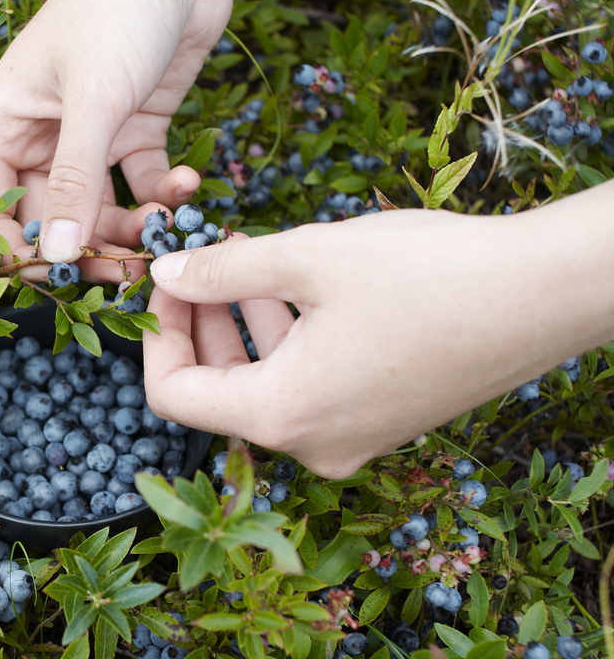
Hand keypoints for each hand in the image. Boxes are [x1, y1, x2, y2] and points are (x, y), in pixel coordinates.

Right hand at [0, 0, 230, 282]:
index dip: (12, 245)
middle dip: (88, 248)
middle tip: (123, 273)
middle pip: (53, 216)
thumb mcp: (93, 100)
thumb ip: (76, 180)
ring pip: (101, 208)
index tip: (48, 278)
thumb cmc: (115, 11)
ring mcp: (91, 136)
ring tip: (166, 230)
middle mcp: (43, 136)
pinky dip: (165, 194)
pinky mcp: (135, 131)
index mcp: (7, 122)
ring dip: (133, 228)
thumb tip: (58, 254)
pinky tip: (187, 186)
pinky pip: (143, 182)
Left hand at [142, 190, 613, 478]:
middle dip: (203, 320)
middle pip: (220, 390)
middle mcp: (312, 445)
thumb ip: (221, 273)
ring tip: (249, 255)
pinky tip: (297, 281)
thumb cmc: (426, 273)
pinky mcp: (381, 422)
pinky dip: (290, 338)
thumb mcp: (307, 258)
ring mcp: (351, 440)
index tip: (165, 282)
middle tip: (206, 256)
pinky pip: (310, 385)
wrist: (544, 295)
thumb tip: (164, 275)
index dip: (156, 336)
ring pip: (267, 382)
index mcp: (283, 416)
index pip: (172, 396)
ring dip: (247, 320)